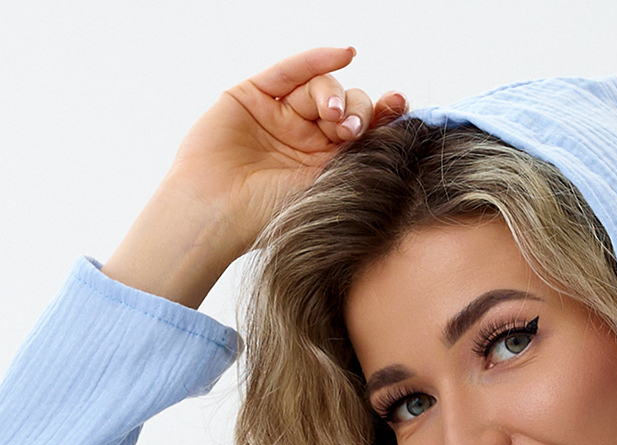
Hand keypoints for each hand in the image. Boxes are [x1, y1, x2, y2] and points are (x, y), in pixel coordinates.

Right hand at [103, 46, 409, 310]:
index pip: (361, 132)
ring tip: (334, 117)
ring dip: (334, 95)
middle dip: (355, 111)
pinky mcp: (253, 96)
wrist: (216, 215)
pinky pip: (290, 70)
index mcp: (324, 166)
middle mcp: (303, 138)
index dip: (381, 117)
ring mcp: (279, 116)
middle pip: (344, 106)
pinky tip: (344, 54)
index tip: (400, 106)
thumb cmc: (267, 218)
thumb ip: (356, 159)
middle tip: (350, 130)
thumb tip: (398, 134)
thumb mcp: (324, 189)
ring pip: (319, 87)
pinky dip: (317, 60)